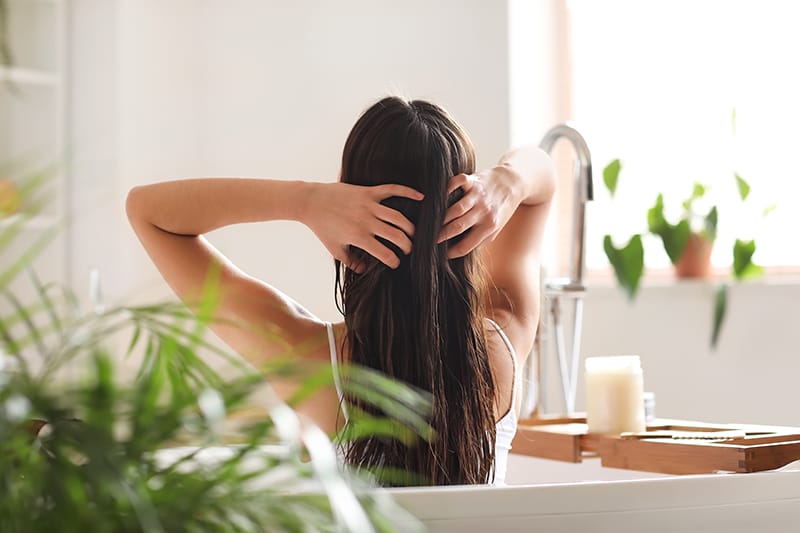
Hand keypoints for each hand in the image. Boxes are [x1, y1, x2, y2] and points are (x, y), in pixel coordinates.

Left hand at [304, 182, 423, 271]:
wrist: (311, 201)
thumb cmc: (322, 227)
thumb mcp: (334, 248)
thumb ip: (351, 262)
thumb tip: (364, 271)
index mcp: (358, 237)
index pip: (385, 254)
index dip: (394, 261)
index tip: (396, 264)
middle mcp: (366, 221)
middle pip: (397, 236)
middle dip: (407, 246)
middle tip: (409, 250)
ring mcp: (369, 205)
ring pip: (399, 217)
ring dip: (410, 227)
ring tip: (413, 234)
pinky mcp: (368, 191)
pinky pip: (392, 190)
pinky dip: (408, 192)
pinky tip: (421, 196)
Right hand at [437, 167, 521, 257]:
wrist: (513, 182)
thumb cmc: (502, 207)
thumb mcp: (497, 228)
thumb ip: (481, 239)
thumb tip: (459, 250)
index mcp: (490, 226)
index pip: (466, 246)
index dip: (451, 253)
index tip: (441, 255)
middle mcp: (484, 211)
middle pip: (457, 227)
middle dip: (440, 236)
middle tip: (428, 240)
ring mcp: (477, 195)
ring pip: (454, 209)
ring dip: (440, 217)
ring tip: (429, 223)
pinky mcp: (473, 181)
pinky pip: (456, 184)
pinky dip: (446, 189)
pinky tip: (438, 197)